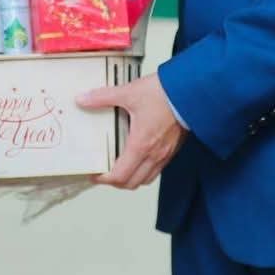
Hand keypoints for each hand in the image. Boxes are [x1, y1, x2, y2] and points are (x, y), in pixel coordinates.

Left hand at [77, 73, 184, 189]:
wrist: (191, 90)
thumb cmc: (164, 93)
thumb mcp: (129, 93)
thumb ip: (103, 97)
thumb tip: (83, 99)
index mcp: (140, 145)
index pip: (120, 176)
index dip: (104, 179)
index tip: (95, 174)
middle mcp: (154, 154)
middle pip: (132, 183)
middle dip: (116, 182)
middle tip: (104, 173)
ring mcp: (165, 154)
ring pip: (146, 179)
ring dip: (132, 178)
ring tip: (121, 167)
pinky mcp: (173, 149)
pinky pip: (157, 169)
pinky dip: (145, 170)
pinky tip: (139, 156)